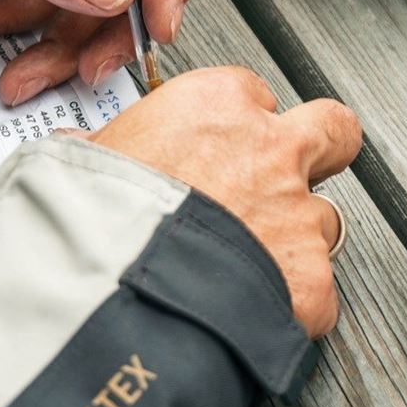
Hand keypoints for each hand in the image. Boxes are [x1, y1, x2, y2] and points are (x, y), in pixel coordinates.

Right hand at [87, 67, 361, 336]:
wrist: (119, 294)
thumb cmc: (96, 221)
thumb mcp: (86, 162)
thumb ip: (100, 149)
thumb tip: (75, 148)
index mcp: (217, 105)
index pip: (253, 94)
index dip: (242, 125)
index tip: (224, 147)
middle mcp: (269, 151)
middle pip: (332, 131)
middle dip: (321, 152)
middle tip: (292, 177)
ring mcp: (298, 215)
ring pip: (325, 220)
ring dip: (298, 240)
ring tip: (252, 266)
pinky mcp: (311, 280)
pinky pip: (318, 290)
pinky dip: (292, 304)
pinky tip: (251, 312)